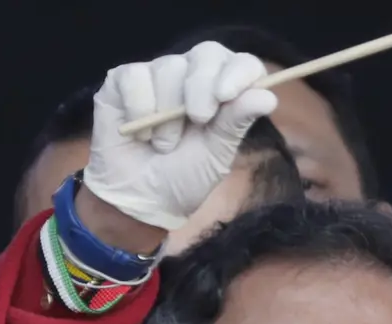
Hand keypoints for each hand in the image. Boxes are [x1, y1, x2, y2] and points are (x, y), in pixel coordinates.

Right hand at [83, 42, 277, 233]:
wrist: (142, 200)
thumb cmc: (184, 177)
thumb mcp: (216, 155)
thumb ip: (236, 123)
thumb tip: (268, 96)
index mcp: (222, 91)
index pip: (240, 63)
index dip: (238, 72)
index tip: (227, 96)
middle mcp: (192, 76)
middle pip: (207, 54)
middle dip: (204, 87)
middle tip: (199, 120)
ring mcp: (157, 75)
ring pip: (168, 67)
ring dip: (168, 114)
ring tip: (164, 145)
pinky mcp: (123, 81)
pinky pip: (135, 77)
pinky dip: (138, 108)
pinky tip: (139, 133)